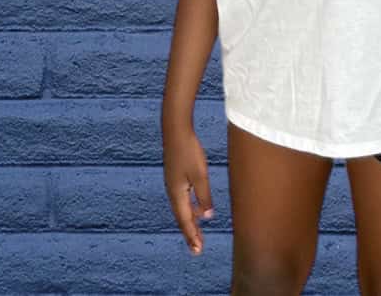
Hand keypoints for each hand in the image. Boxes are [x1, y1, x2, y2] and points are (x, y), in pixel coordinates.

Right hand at [162, 126, 216, 255]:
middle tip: (197, 249)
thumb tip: (207, 216)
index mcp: (177, 193)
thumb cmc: (189, 151)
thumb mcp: (200, 175)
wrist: (176, 130)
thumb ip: (204, 196)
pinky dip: (190, 207)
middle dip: (190, 233)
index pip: (185, 220)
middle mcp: (172, 191)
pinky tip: (198, 208)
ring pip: (182, 208)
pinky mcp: (176, 176)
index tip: (197, 250)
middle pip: (182, 217)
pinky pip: (183, 198)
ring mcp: (173, 183)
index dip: (192, 235)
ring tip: (199, 233)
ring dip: (190, 221)